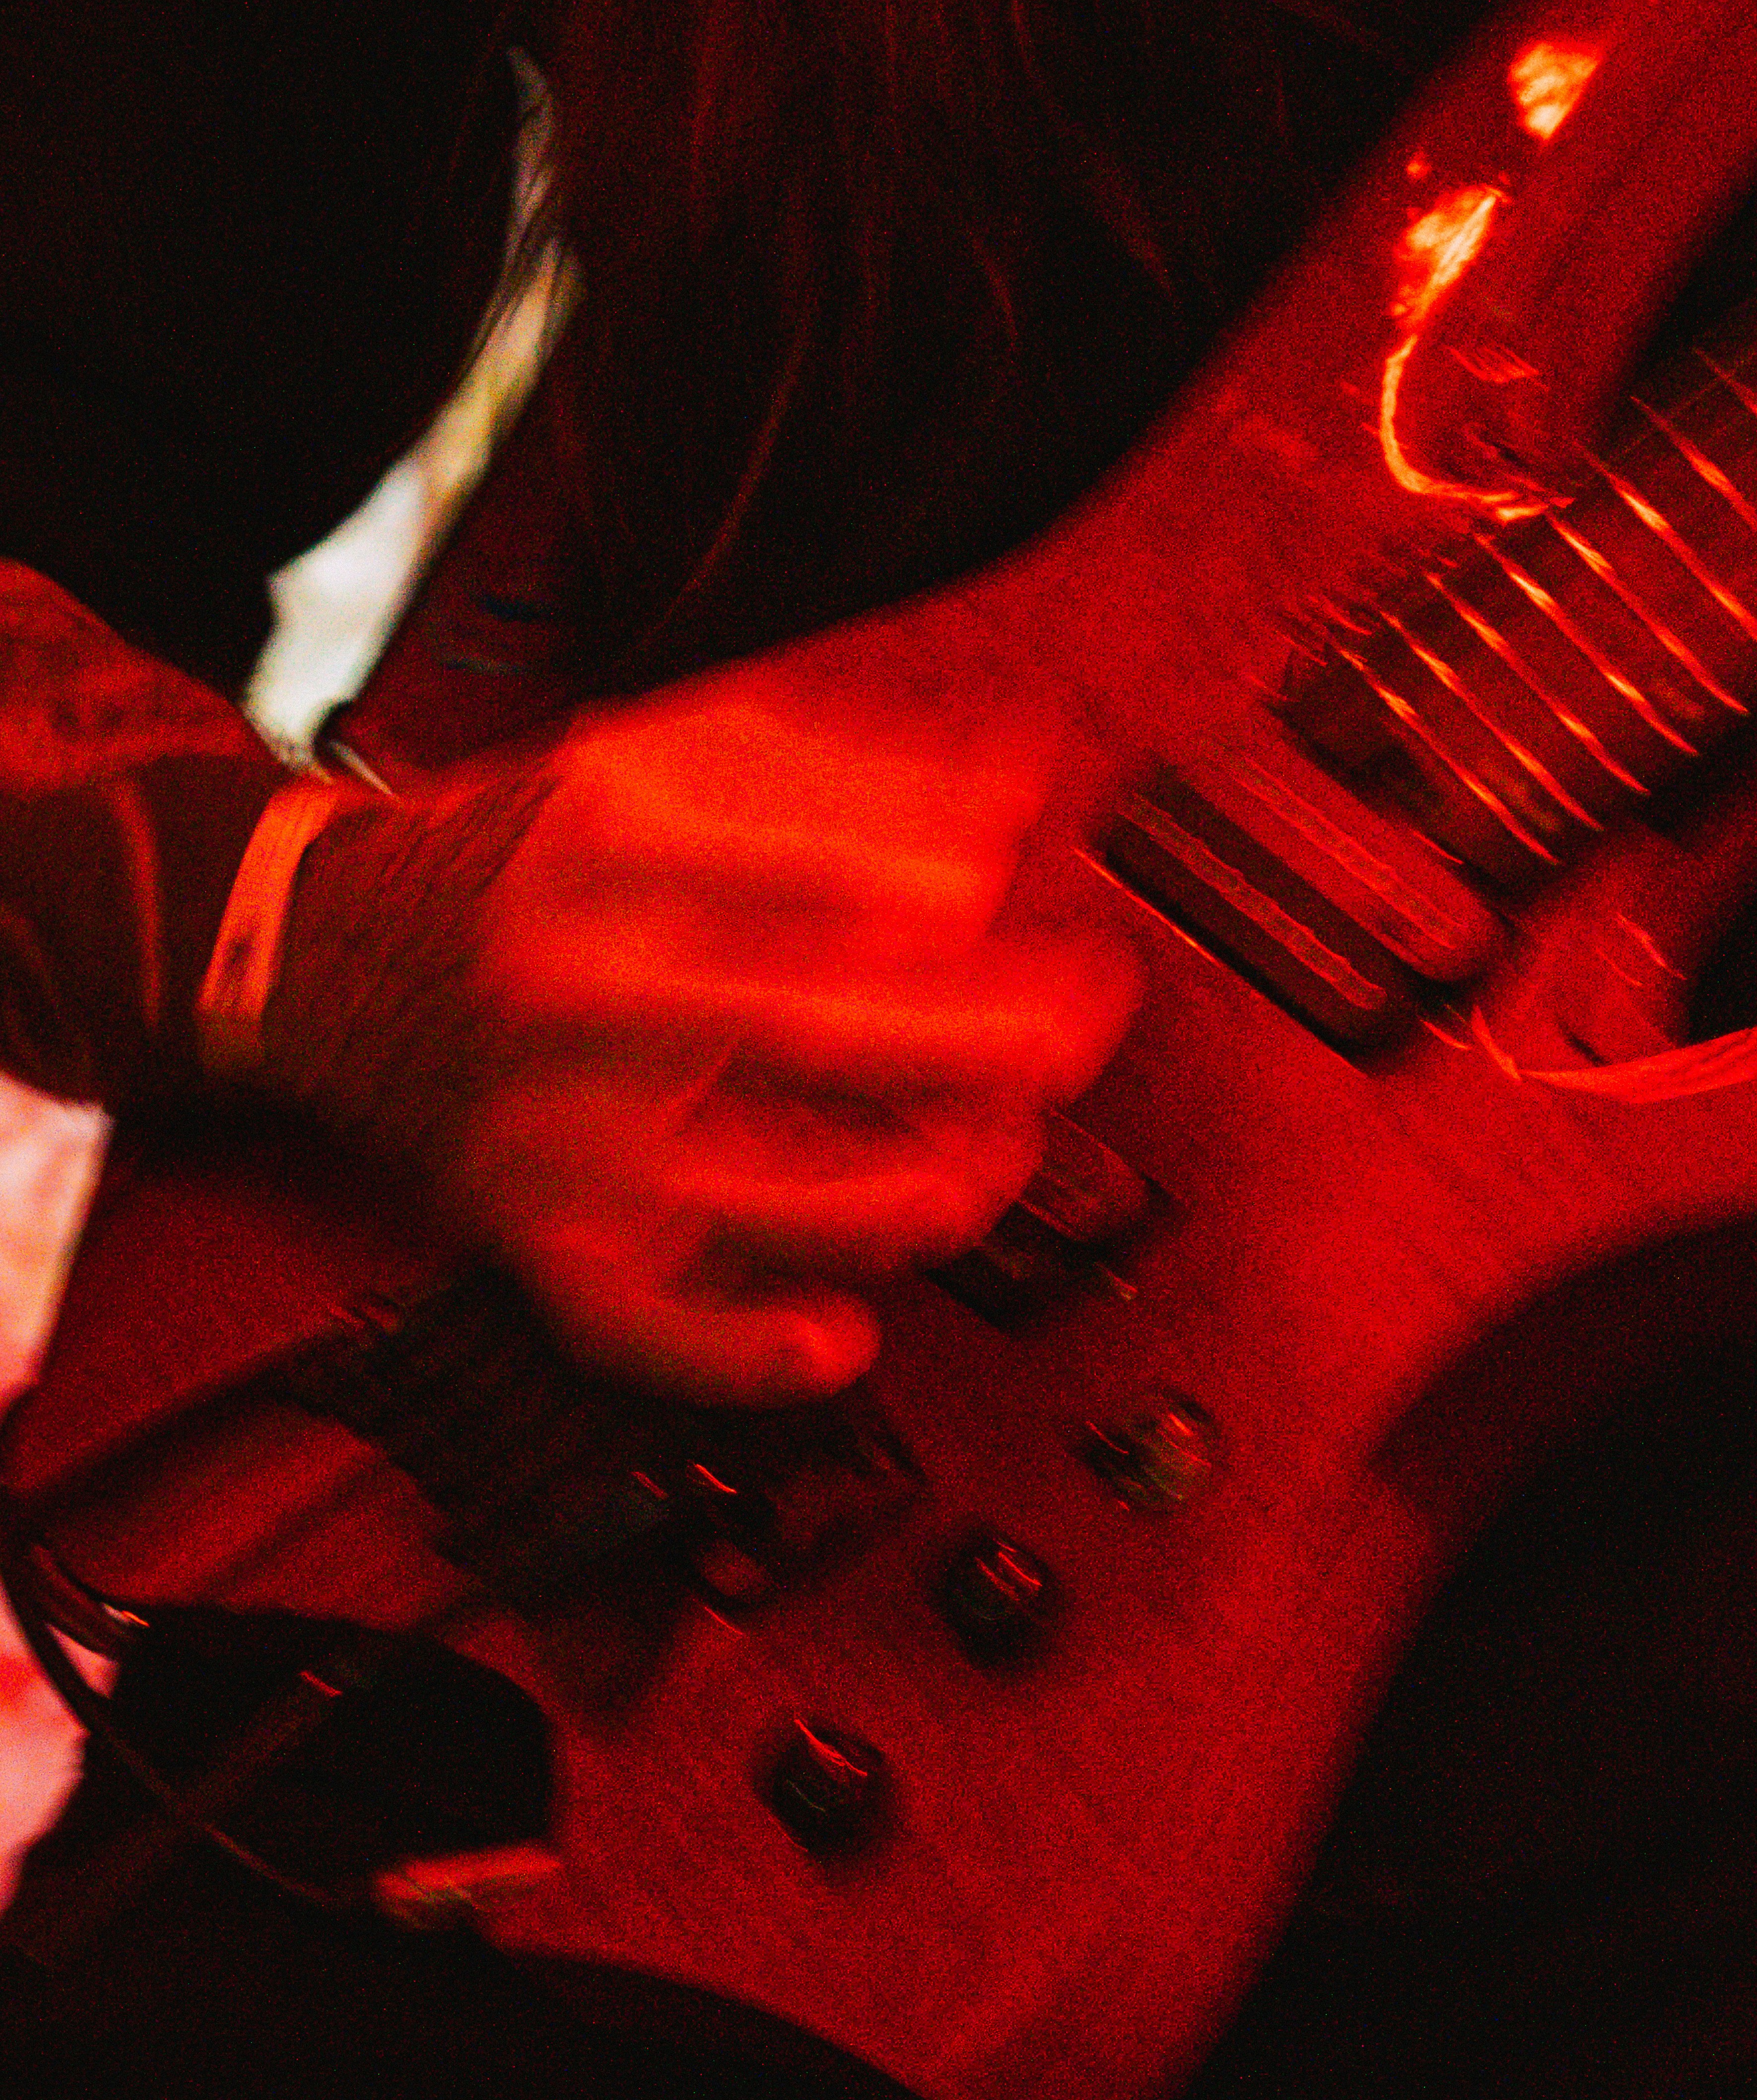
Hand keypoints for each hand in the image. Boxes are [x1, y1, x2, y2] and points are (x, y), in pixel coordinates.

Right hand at [266, 686, 1141, 1401]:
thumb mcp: (681, 749)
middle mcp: (589, 987)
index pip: (817, 874)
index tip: (1012, 892)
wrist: (333, 950)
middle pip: (819, 1025)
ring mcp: (566, 1128)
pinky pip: (641, 1327)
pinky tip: (837, 1339)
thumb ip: (856, 767)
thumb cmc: (547, 844)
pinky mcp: (541, 1236)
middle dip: (985, 1033)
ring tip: (1000, 1152)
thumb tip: (1024, 797)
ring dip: (917, 1185)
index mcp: (622, 846)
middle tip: (1080, 1021)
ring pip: (765, 1193)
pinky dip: (741, 1350)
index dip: (946, 889)